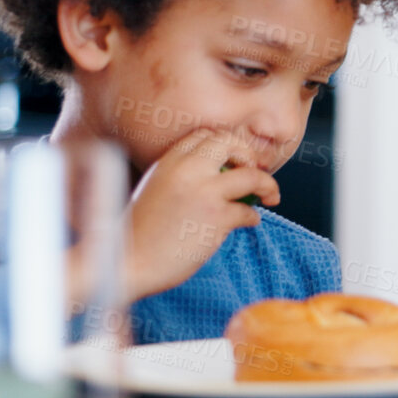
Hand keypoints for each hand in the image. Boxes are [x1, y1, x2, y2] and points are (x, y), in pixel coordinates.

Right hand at [124, 129, 280, 298]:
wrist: (127, 263)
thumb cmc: (140, 233)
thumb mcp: (155, 189)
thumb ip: (182, 176)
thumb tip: (219, 175)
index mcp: (169, 162)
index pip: (205, 135)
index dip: (227, 143)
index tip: (236, 159)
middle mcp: (187, 170)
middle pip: (231, 144)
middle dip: (249, 154)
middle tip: (255, 171)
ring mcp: (203, 192)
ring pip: (252, 175)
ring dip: (268, 185)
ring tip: (270, 196)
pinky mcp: (216, 218)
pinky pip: (249, 211)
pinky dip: (253, 217)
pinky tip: (248, 222)